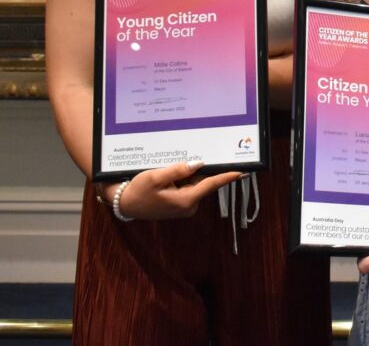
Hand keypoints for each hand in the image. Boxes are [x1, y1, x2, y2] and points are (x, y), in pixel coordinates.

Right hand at [101, 160, 240, 220]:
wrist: (126, 204)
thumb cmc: (139, 190)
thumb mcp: (156, 176)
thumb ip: (178, 170)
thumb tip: (198, 163)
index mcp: (186, 200)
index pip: (211, 185)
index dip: (226, 177)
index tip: (242, 171)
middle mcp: (189, 206)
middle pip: (202, 182)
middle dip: (196, 170)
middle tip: (182, 161)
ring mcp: (185, 207)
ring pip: (194, 184)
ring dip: (187, 175)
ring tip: (167, 172)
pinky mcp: (180, 205)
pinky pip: (187, 188)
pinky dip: (182, 180)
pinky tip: (167, 177)